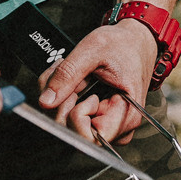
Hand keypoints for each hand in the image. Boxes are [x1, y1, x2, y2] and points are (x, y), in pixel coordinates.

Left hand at [38, 20, 158, 143]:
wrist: (135, 41)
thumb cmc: (121, 44)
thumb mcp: (92, 50)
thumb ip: (68, 75)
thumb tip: (45, 101)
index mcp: (126, 113)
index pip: (90, 138)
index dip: (75, 117)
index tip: (77, 92)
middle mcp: (119, 126)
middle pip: (75, 132)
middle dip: (64, 102)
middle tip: (72, 77)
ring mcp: (108, 125)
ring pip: (69, 125)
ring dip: (63, 98)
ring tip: (74, 76)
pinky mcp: (99, 120)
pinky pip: (72, 119)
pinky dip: (65, 99)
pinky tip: (74, 83)